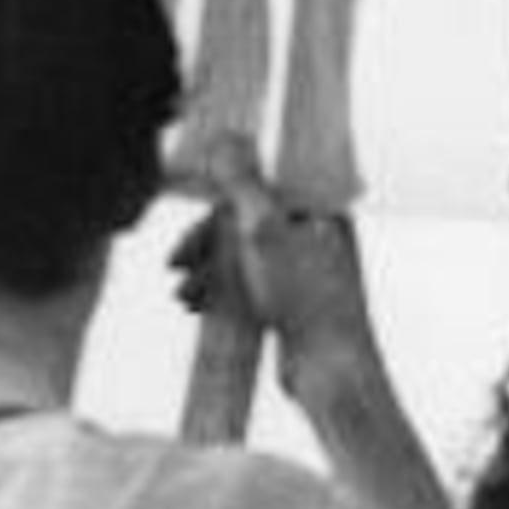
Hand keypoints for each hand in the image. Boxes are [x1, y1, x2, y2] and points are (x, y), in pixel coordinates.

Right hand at [168, 131, 380, 402]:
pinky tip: (198, 308)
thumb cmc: (309, 301)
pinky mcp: (294, 301)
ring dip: (208, 272)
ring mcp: (306, 270)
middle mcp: (317, 237)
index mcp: (320, 212)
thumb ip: (245, 183)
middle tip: (176, 264)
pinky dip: (221, 291)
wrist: (332, 371)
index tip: (187, 209)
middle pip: (246, 223)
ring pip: (243, 256)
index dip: (219, 200)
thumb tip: (228, 136)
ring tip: (185, 297)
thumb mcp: (267, 231)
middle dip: (206, 243)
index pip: (260, 187)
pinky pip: (249, 284)